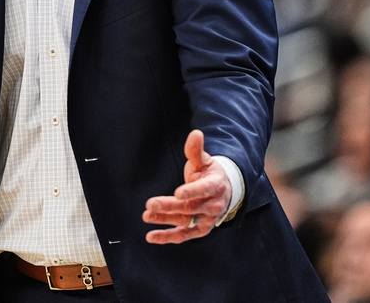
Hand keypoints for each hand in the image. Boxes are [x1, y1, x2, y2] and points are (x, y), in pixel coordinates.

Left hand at [143, 129, 232, 243]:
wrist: (223, 193)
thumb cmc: (209, 174)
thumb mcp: (204, 160)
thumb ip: (196, 150)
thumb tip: (195, 133)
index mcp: (215, 186)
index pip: (204, 190)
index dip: (191, 191)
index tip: (177, 193)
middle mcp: (212, 205)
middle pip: (189, 207)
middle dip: (169, 206)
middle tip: (150, 204)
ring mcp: (206, 220)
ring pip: (184, 221)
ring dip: (164, 220)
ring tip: (146, 215)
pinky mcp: (199, 230)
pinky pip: (183, 235)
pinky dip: (167, 237)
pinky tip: (151, 236)